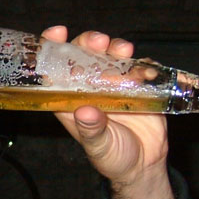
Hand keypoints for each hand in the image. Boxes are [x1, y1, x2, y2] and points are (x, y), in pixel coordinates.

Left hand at [42, 27, 172, 198]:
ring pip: (110, 55)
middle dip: (88, 42)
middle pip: (84, 55)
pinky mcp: (139, 85)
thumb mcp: (99, 147)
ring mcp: (115, 84)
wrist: (145, 165)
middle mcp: (90, 87)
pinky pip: (139, 66)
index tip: (58, 33)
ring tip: (123, 50)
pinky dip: (141, 62)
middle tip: (99, 42)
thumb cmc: (113, 158)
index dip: (53, 48)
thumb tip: (84, 112)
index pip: (57, 69)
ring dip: (115, 48)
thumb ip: (92, 131)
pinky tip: (144, 67)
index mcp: (71, 99)